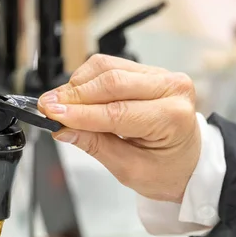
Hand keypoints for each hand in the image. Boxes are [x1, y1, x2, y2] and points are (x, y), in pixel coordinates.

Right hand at [38, 54, 200, 203]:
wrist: (188, 164)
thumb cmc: (167, 170)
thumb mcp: (130, 169)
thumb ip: (96, 145)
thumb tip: (63, 128)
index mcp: (174, 117)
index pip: (117, 111)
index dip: (79, 113)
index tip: (50, 114)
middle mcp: (172, 88)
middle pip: (111, 82)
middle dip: (74, 95)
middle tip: (47, 108)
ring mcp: (161, 75)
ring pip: (107, 68)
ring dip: (78, 85)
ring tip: (59, 105)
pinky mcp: (148, 71)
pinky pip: (111, 66)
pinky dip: (88, 80)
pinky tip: (76, 97)